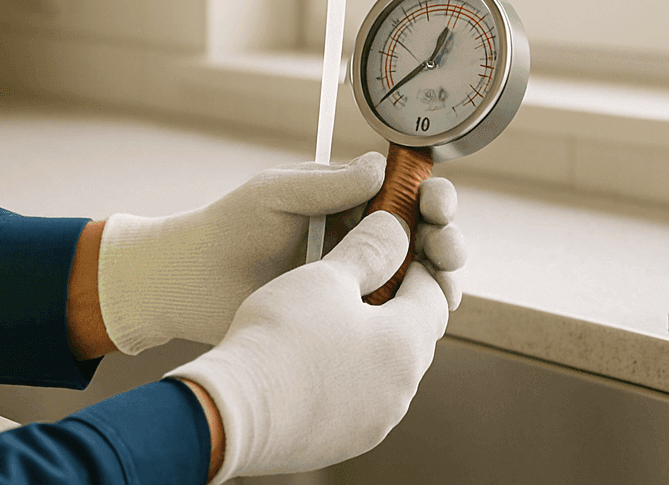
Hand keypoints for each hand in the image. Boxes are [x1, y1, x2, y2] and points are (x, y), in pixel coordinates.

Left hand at [98, 152, 469, 354]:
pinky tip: (422, 313)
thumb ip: (328, 184)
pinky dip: (417, 315)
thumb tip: (381, 167)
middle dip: (447, 237)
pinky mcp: (346, 323)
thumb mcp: (277, 193)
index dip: (431, 197)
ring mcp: (356, 284)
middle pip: (424, 239)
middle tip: (446, 244)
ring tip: (442, 277)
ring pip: (419, 280)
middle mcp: (360, 242)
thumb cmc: (229, 227)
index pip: (406, 196)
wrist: (190, 283)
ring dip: (442, 276)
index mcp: (349, 204)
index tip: (437, 200)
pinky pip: (393, 319)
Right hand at [167, 211, 448, 482]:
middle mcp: (402, 390)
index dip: (413, 262)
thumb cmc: (282, 335)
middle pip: (413, 334)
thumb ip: (369, 248)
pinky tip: (310, 359)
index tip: (385, 246)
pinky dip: (346, 374)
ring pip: (385, 369)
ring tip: (327, 317)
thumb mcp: (326, 276)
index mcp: (407, 344)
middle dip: (393, 302)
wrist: (234, 412)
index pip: (433, 293)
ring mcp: (375, 422)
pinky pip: (358, 399)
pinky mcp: (345, 441)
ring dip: (369, 341)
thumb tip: (395, 228)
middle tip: (355, 277)